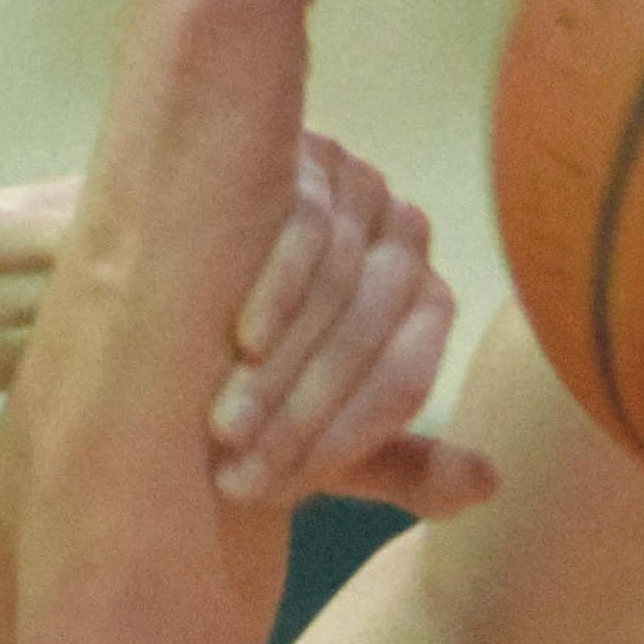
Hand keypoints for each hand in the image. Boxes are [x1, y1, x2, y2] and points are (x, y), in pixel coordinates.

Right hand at [209, 132, 496, 517]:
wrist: (154, 299)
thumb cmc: (247, 375)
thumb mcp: (318, 433)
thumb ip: (399, 463)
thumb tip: (489, 485)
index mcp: (422, 303)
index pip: (406, 375)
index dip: (345, 438)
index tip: (281, 491)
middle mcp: (404, 236)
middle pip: (372, 333)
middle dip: (303, 414)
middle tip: (242, 477)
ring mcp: (359, 185)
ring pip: (342, 285)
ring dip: (282, 369)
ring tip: (227, 432)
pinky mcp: (307, 152)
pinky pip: (310, 226)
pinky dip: (281, 291)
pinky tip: (244, 342)